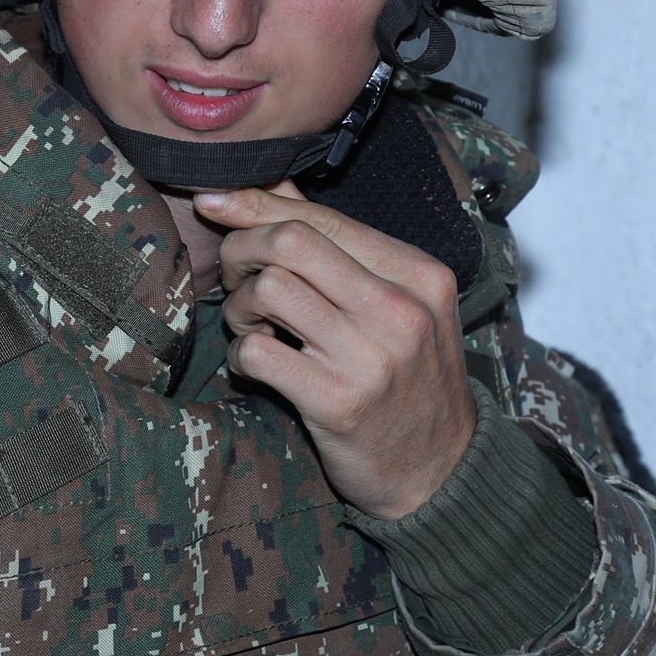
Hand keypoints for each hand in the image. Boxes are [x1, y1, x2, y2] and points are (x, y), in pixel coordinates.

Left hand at [195, 181, 476, 519]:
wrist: (440, 469)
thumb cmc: (409, 377)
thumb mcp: (399, 302)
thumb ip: (340, 245)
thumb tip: (271, 186)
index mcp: (418, 273)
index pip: (322, 218)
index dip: (256, 205)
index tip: (215, 205)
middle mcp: (400, 309)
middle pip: (290, 242)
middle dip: (241, 250)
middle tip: (235, 279)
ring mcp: (371, 357)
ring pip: (269, 290)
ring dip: (239, 306)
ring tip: (250, 325)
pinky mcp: (338, 403)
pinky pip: (259, 353)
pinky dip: (241, 354)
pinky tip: (255, 364)